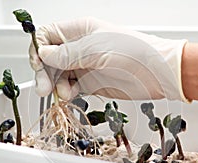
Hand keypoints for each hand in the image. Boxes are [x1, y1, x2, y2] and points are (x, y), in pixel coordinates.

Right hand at [29, 17, 188, 101]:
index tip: (39, 63)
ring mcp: (84, 66)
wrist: (157, 73)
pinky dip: (66, 93)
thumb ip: (68, 53)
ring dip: (55, 85)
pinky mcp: (90, 82)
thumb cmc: (134, 51)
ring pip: (58, 74)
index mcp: (79, 31)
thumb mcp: (96, 49)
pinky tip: (70, 95)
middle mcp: (79, 48)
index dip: (39, 49)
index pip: (48, 36)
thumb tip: (44, 54)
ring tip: (63, 93)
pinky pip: (70, 87)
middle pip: (50, 58)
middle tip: (45, 86)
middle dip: (44, 71)